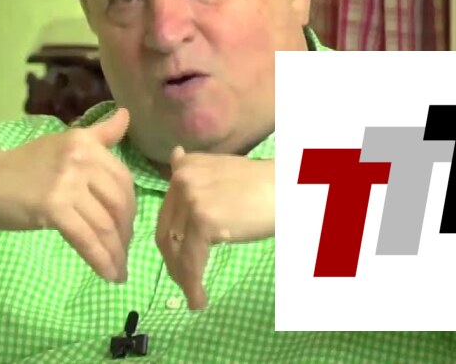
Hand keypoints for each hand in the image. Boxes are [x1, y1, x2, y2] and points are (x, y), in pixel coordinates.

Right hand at [0, 109, 136, 282]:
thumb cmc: (20, 168)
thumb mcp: (62, 145)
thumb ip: (98, 134)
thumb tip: (126, 115)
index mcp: (84, 142)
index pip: (123, 178)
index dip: (130, 207)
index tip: (126, 227)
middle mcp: (80, 158)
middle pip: (119, 202)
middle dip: (125, 232)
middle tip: (122, 251)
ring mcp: (66, 183)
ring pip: (105, 224)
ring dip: (116, 252)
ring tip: (119, 270)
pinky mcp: (53, 207)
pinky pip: (86, 239)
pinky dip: (101, 260)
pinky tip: (108, 275)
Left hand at [154, 147, 274, 309]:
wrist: (290, 190)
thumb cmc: (265, 186)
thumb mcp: (223, 169)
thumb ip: (197, 171)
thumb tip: (175, 155)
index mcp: (185, 167)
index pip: (167, 213)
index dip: (171, 241)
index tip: (178, 261)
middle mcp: (181, 179)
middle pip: (166, 230)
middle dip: (174, 262)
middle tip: (184, 283)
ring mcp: (191, 199)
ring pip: (176, 248)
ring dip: (182, 277)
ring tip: (193, 296)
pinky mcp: (203, 220)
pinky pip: (191, 260)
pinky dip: (192, 283)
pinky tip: (198, 300)